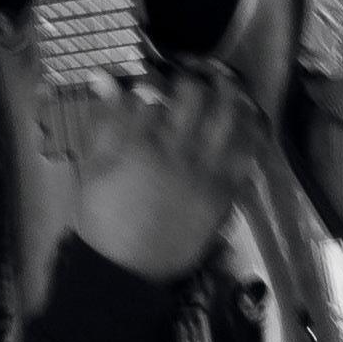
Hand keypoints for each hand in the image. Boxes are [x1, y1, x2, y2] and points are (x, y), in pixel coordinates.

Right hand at [69, 64, 257, 280]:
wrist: (127, 269)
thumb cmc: (103, 217)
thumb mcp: (93, 167)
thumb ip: (105, 121)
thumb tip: (104, 78)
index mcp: (140, 144)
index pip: (153, 89)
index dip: (154, 75)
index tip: (154, 72)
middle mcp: (178, 152)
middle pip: (196, 95)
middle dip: (192, 77)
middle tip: (190, 74)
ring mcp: (207, 172)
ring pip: (229, 117)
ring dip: (228, 94)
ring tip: (224, 84)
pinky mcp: (225, 192)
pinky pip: (247, 153)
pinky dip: (249, 130)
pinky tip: (245, 118)